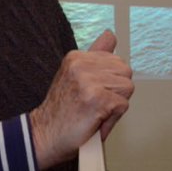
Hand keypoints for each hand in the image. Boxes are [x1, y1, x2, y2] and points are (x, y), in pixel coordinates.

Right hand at [29, 30, 133, 170]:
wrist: (44, 136)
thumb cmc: (62, 111)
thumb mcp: (75, 75)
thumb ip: (96, 56)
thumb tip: (110, 34)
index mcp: (77, 57)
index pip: (116, 60)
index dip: (110, 80)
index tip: (93, 91)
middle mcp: (81, 65)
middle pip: (125, 72)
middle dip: (115, 91)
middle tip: (95, 104)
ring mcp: (89, 81)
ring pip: (127, 88)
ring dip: (115, 105)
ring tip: (95, 112)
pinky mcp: (97, 99)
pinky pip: (122, 105)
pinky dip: (112, 119)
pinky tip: (95, 121)